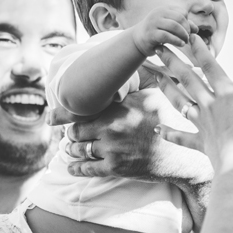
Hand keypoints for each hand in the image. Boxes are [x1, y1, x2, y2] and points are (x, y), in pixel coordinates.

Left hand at [53, 89, 212, 183]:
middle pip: (76, 131)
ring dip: (72, 151)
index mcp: (117, 109)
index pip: (80, 110)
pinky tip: (72, 167)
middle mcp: (111, 127)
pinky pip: (87, 169)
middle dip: (72, 135)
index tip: (50, 118)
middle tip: (71, 136)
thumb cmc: (169, 123)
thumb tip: (136, 62)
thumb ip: (139, 81)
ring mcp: (112, 149)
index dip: (60, 115)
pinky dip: (76, 169)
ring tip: (71, 150)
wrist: (182, 155)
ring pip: (79, 150)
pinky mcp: (116, 168)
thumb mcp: (156, 96)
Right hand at [132, 7, 197, 55]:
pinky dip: (176, 40)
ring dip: (183, 35)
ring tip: (185, 42)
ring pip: (174, 26)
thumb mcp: (170, 27)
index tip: (189, 32)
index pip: (182, 12)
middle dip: (187, 29)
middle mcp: (158, 13)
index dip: (188, 23)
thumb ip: (183, 26)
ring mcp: (153, 22)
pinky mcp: (151, 33)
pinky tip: (181, 44)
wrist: (137, 40)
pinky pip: (167, 36)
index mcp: (164, 9)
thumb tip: (196, 29)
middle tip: (188, 38)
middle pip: (180, 18)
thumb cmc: (157, 33)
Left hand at [154, 36, 232, 171]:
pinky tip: (158, 129)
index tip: (188, 33)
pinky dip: (170, 133)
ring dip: (166, 88)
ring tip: (155, 76)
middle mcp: (211, 105)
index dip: (200, 48)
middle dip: (173, 60)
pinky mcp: (200, 143)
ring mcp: (203, 124)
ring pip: (180, 101)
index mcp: (228, 95)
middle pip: (188, 78)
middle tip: (158, 46)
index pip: (212, 66)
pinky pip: (182, 137)